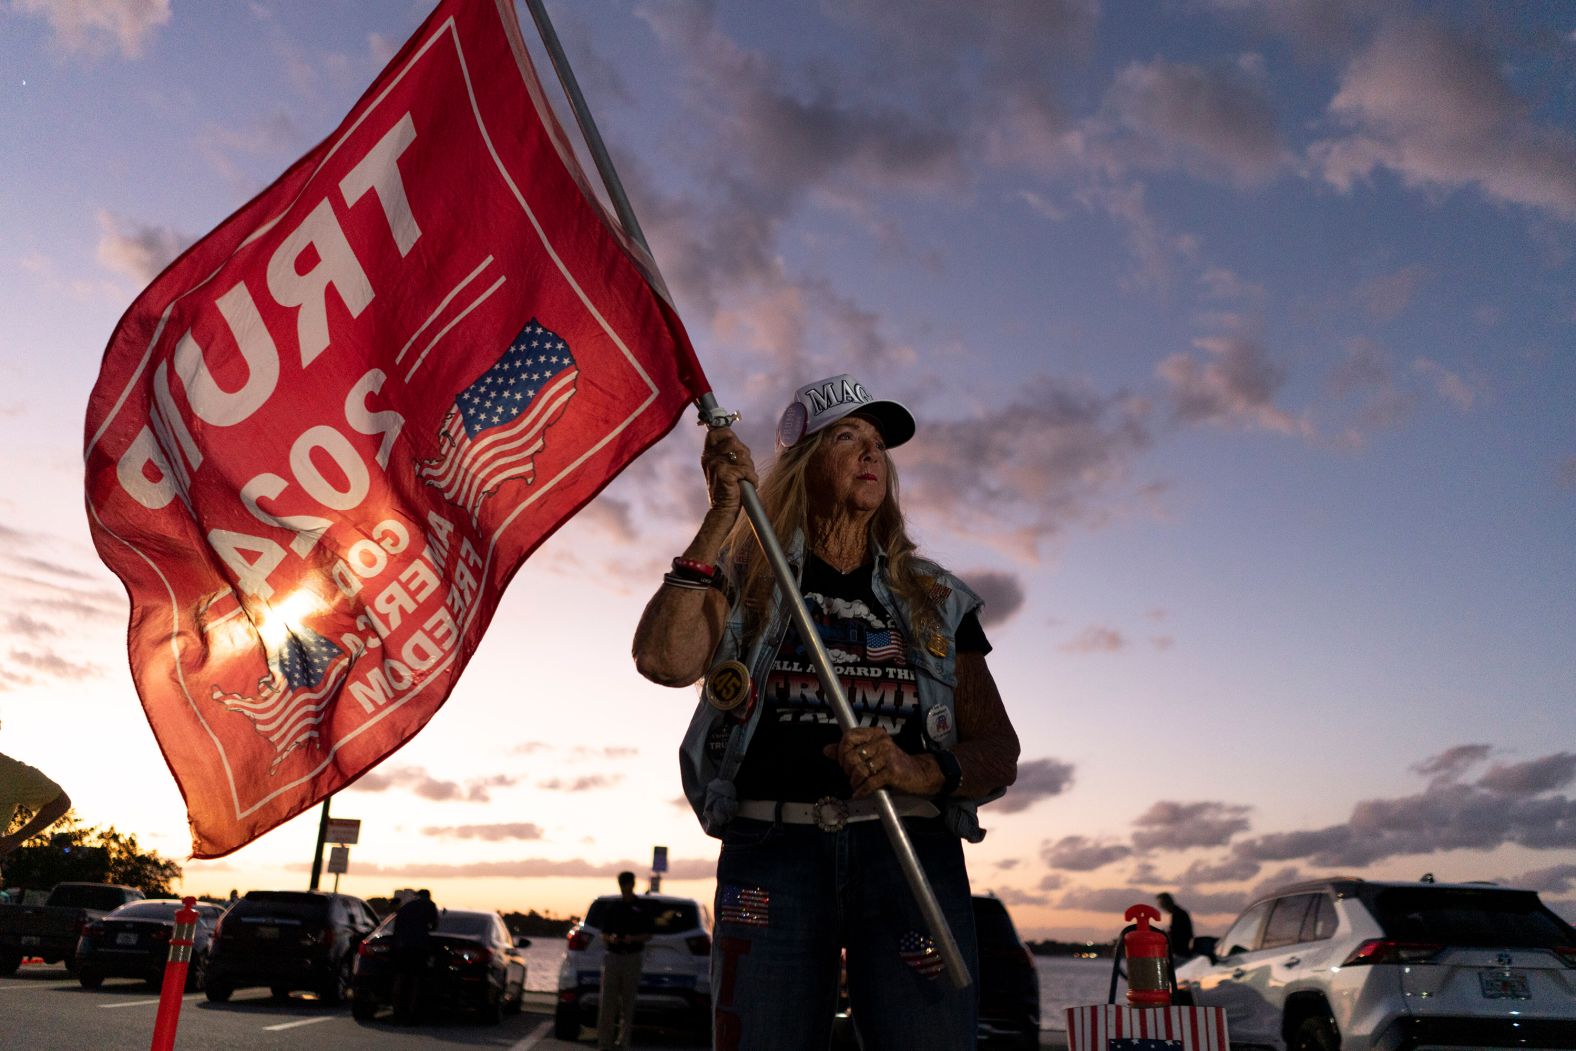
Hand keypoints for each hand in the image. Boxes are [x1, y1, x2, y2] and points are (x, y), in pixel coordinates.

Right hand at [702, 427, 757, 514]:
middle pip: (733, 441)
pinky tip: (748, 485)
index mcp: (709, 454)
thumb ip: (730, 452)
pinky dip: (751, 479)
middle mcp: (710, 457)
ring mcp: (716, 464)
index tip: (735, 443)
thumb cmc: (728, 488)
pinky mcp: (724, 473)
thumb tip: (737, 440)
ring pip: (742, 454)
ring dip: (749, 467)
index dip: (727, 433)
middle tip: (744, 467)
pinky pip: (746, 470)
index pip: (715, 432)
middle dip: (744, 453)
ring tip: (745, 478)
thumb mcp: (726, 466)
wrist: (723, 509)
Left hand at [823, 727, 942, 798]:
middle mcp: (881, 742)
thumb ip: (848, 751)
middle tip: (853, 776)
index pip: (849, 736)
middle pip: (851, 756)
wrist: (919, 774)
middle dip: (848, 770)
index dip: (841, 751)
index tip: (843, 762)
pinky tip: (860, 794)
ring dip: (855, 782)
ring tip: (858, 785)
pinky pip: (870, 782)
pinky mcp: (893, 771)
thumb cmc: (892, 764)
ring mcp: (888, 756)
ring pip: (859, 770)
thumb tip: (826, 750)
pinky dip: (862, 791)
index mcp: (875, 734)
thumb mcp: (871, 754)